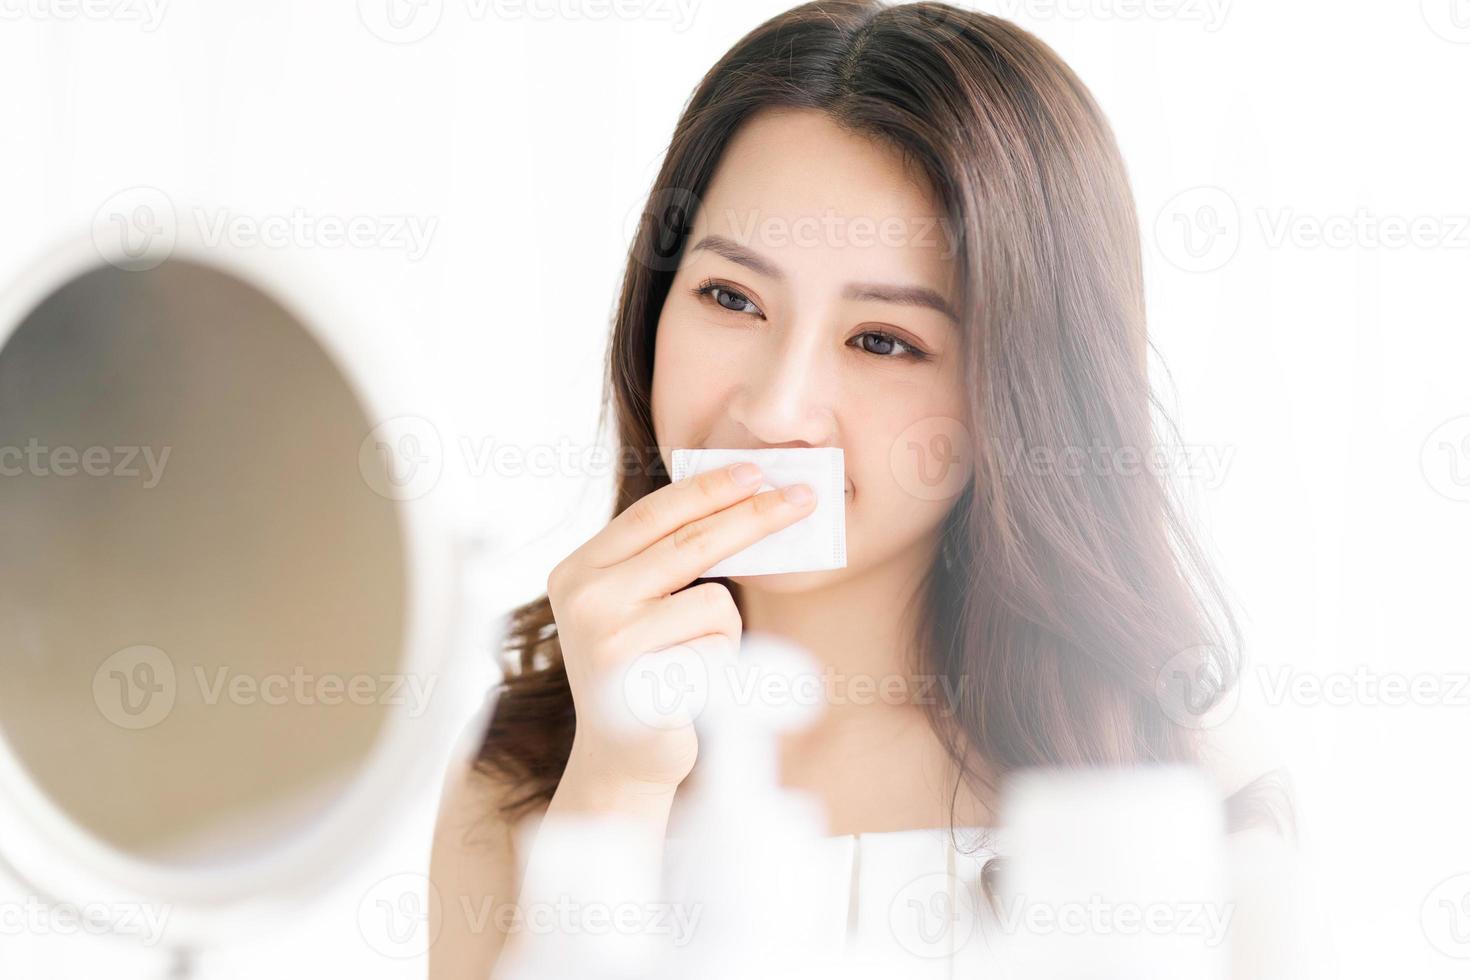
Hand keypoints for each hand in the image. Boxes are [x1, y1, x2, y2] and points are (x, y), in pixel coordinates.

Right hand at [545, 461, 816, 789]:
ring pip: (715, 604)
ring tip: (694, 660)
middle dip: (754, 517)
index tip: (758, 470)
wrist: (622, 759)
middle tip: (804, 498)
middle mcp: (585, 601)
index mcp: (577, 571)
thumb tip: (743, 492)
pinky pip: (720, 653)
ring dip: (725, 632)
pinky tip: (693, 690)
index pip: (654, 515)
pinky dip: (723, 669)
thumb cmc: (645, 668)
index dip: (709, 488)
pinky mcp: (644, 686)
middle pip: (692, 545)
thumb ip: (664, 556)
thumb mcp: (637, 602)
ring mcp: (610, 644)